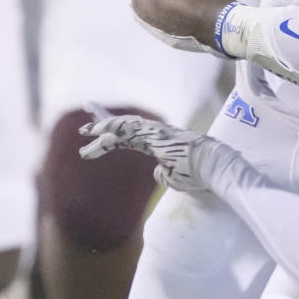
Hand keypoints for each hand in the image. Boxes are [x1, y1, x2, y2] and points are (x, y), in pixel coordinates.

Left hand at [79, 106, 220, 192]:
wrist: (213, 167)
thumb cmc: (200, 175)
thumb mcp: (177, 179)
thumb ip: (164, 174)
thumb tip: (156, 172)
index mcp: (159, 143)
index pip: (131, 138)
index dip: (112, 139)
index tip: (96, 141)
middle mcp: (155, 133)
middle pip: (124, 125)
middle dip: (104, 122)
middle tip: (86, 120)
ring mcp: (154, 131)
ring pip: (122, 125)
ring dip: (102, 126)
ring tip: (85, 130)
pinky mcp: (153, 134)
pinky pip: (126, 128)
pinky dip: (109, 127)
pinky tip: (95, 129)